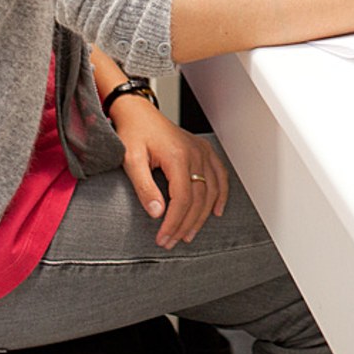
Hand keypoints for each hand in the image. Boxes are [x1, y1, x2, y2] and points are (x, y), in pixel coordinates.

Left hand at [108, 96, 228, 249]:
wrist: (138, 111)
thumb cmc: (132, 133)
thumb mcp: (131, 160)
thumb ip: (144, 187)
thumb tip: (157, 213)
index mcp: (177, 156)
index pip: (182, 199)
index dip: (174, 223)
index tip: (163, 238)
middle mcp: (195, 153)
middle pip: (199, 198)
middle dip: (186, 224)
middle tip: (172, 241)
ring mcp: (202, 151)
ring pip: (212, 190)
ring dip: (203, 216)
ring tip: (189, 234)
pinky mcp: (203, 150)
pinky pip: (220, 175)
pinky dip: (221, 194)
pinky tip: (216, 211)